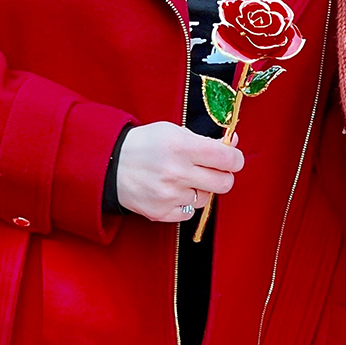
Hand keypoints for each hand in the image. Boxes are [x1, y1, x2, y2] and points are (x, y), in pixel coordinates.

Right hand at [116, 121, 244, 221]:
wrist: (110, 164)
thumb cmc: (146, 144)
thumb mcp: (174, 131)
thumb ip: (206, 140)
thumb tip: (234, 142)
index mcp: (182, 147)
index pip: (228, 159)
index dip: (235, 159)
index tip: (232, 158)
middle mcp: (176, 172)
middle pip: (224, 183)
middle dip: (223, 176)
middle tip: (213, 170)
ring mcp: (168, 195)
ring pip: (206, 198)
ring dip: (201, 189)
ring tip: (183, 178)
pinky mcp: (160, 212)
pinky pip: (189, 212)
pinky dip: (184, 203)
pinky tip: (171, 191)